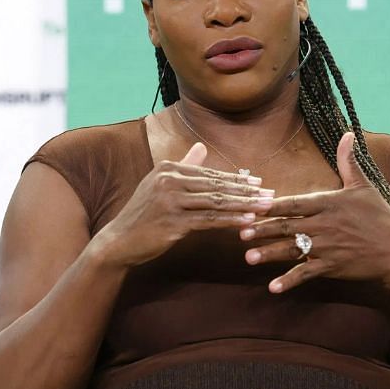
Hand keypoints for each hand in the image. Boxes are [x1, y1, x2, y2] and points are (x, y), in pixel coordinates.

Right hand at [94, 142, 274, 266]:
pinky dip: (230, 220)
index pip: (209, 174)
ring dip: (244, 205)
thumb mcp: (159, 185)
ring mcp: (170, 201)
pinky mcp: (173, 222)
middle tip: (270, 194)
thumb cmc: (142, 215)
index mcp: (167, 169)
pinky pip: (208, 220)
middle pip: (216, 186)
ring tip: (265, 207)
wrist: (119, 241)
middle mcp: (168, 180)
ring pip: (216, 202)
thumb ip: (183, 166)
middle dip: (246, 191)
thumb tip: (201, 147)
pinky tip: (247, 221)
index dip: (236, 179)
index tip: (259, 182)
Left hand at [240, 132, 389, 292]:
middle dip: (262, 229)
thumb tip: (347, 134)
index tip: (253, 206)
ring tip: (249, 257)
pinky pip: (306, 274)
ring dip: (269, 254)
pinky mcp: (332, 267)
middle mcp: (324, 225)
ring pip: (292, 250)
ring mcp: (327, 247)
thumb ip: (348, 162)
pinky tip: (272, 287)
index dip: (273, 205)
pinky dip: (289, 281)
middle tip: (240, 231)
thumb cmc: (380, 217)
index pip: (295, 203)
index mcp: (328, 204)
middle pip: (287, 226)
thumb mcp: (364, 187)